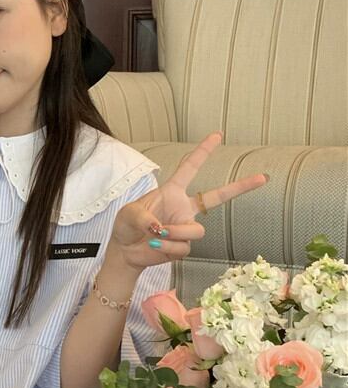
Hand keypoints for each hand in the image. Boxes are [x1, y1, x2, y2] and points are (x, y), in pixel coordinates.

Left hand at [108, 131, 267, 272]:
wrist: (125, 251)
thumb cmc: (126, 226)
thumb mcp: (129, 214)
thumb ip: (144, 218)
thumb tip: (161, 228)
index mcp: (171, 192)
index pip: (190, 168)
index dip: (203, 151)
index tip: (217, 135)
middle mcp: (183, 208)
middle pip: (217, 197)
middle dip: (240, 187)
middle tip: (262, 178)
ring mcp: (185, 227)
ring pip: (197, 230)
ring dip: (176, 233)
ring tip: (156, 235)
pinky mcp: (183, 246)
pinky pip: (184, 247)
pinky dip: (168, 248)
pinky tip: (156, 247)